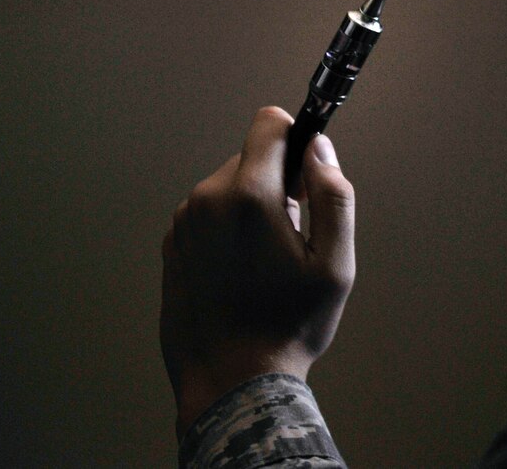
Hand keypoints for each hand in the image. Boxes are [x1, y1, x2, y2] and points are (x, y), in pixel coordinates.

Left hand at [160, 106, 355, 437]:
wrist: (231, 382)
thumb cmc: (288, 325)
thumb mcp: (335, 263)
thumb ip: (334, 194)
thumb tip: (318, 149)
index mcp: (249, 195)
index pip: (269, 124)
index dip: (297, 138)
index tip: (306, 174)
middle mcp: (208, 199)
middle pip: (251, 158)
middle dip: (277, 184)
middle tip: (292, 238)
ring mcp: (184, 222)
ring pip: (229, 188)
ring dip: (251, 209)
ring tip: (265, 265)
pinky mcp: (172, 245)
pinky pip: (208, 216)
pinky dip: (227, 232)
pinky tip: (240, 276)